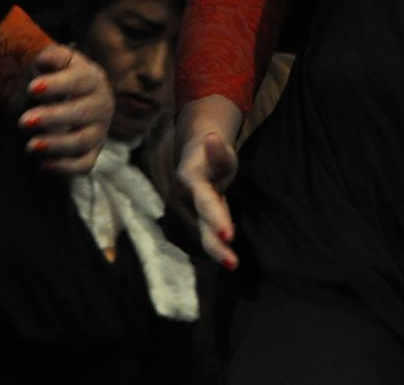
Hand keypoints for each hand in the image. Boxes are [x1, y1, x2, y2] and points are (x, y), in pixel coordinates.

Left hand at [17, 44, 112, 173]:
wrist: (61, 99)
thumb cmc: (55, 78)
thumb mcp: (54, 61)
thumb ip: (53, 57)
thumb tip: (46, 59)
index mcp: (93, 78)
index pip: (80, 81)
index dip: (57, 85)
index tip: (32, 89)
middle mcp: (101, 105)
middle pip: (81, 113)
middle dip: (52, 118)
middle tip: (23, 122)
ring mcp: (99, 131)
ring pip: (82, 141)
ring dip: (56, 145)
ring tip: (30, 146)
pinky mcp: (92, 153)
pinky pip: (84, 165)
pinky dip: (66, 168)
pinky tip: (43, 165)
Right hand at [175, 129, 240, 268]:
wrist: (192, 164)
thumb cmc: (214, 160)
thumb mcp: (222, 154)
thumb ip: (220, 152)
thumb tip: (213, 138)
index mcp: (190, 181)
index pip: (205, 203)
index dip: (217, 219)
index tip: (228, 235)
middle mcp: (175, 201)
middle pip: (199, 229)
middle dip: (216, 248)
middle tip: (233, 264)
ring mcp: (170, 217)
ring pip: (195, 241)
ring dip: (213, 245)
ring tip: (228, 233)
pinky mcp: (170, 230)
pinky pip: (191, 246)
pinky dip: (205, 246)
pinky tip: (216, 238)